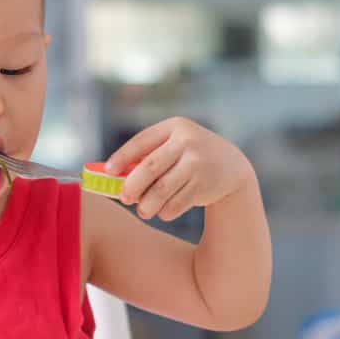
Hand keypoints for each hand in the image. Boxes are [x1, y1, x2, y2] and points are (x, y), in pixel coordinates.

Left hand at [105, 117, 253, 220]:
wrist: (232, 167)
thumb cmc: (189, 157)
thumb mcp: (173, 146)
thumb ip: (148, 156)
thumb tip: (112, 177)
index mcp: (174, 127)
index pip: (141, 141)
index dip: (121, 157)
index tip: (108, 171)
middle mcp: (187, 141)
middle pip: (150, 167)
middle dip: (132, 186)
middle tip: (124, 198)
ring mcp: (198, 163)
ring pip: (162, 190)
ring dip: (147, 205)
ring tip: (143, 211)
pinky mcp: (204, 185)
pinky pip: (176, 203)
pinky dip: (165, 212)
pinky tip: (164, 211)